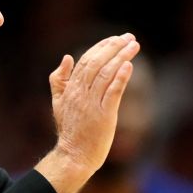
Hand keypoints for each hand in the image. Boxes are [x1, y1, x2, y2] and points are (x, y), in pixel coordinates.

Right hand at [36, 34, 139, 192]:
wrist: (73, 156)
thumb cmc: (69, 130)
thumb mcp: (58, 103)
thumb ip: (58, 80)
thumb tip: (67, 57)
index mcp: (70, 89)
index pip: (86, 61)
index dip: (101, 47)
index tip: (116, 39)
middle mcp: (80, 94)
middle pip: (97, 63)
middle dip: (114, 47)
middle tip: (129, 37)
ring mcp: (91, 104)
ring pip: (106, 74)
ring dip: (121, 57)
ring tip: (134, 46)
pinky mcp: (104, 116)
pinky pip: (112, 93)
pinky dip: (121, 78)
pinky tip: (129, 66)